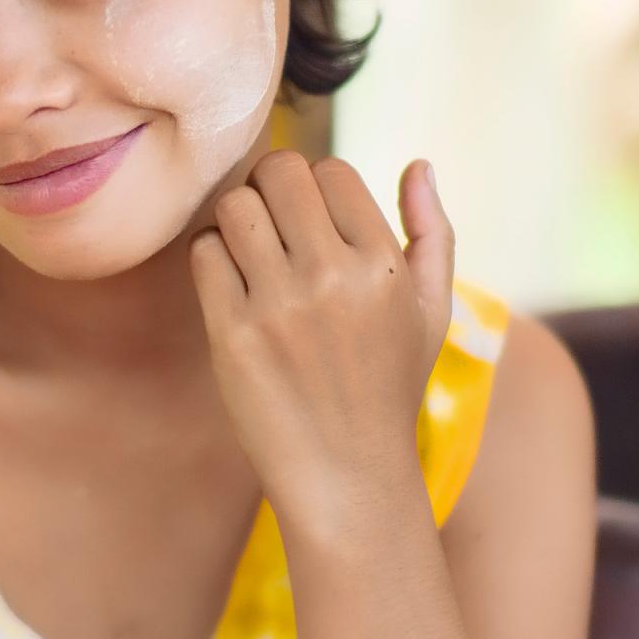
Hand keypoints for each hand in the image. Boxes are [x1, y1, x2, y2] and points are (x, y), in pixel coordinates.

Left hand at [188, 150, 454, 525]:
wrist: (349, 475)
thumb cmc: (390, 388)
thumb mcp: (433, 312)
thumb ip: (433, 231)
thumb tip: (419, 163)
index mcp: (385, 264)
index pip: (331, 169)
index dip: (317, 185)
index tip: (314, 219)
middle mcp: (334, 276)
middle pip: (278, 172)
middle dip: (271, 187)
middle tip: (273, 223)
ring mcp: (280, 305)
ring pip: (234, 204)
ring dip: (237, 219)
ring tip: (251, 252)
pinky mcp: (234, 334)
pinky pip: (205, 253)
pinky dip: (212, 258)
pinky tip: (233, 285)